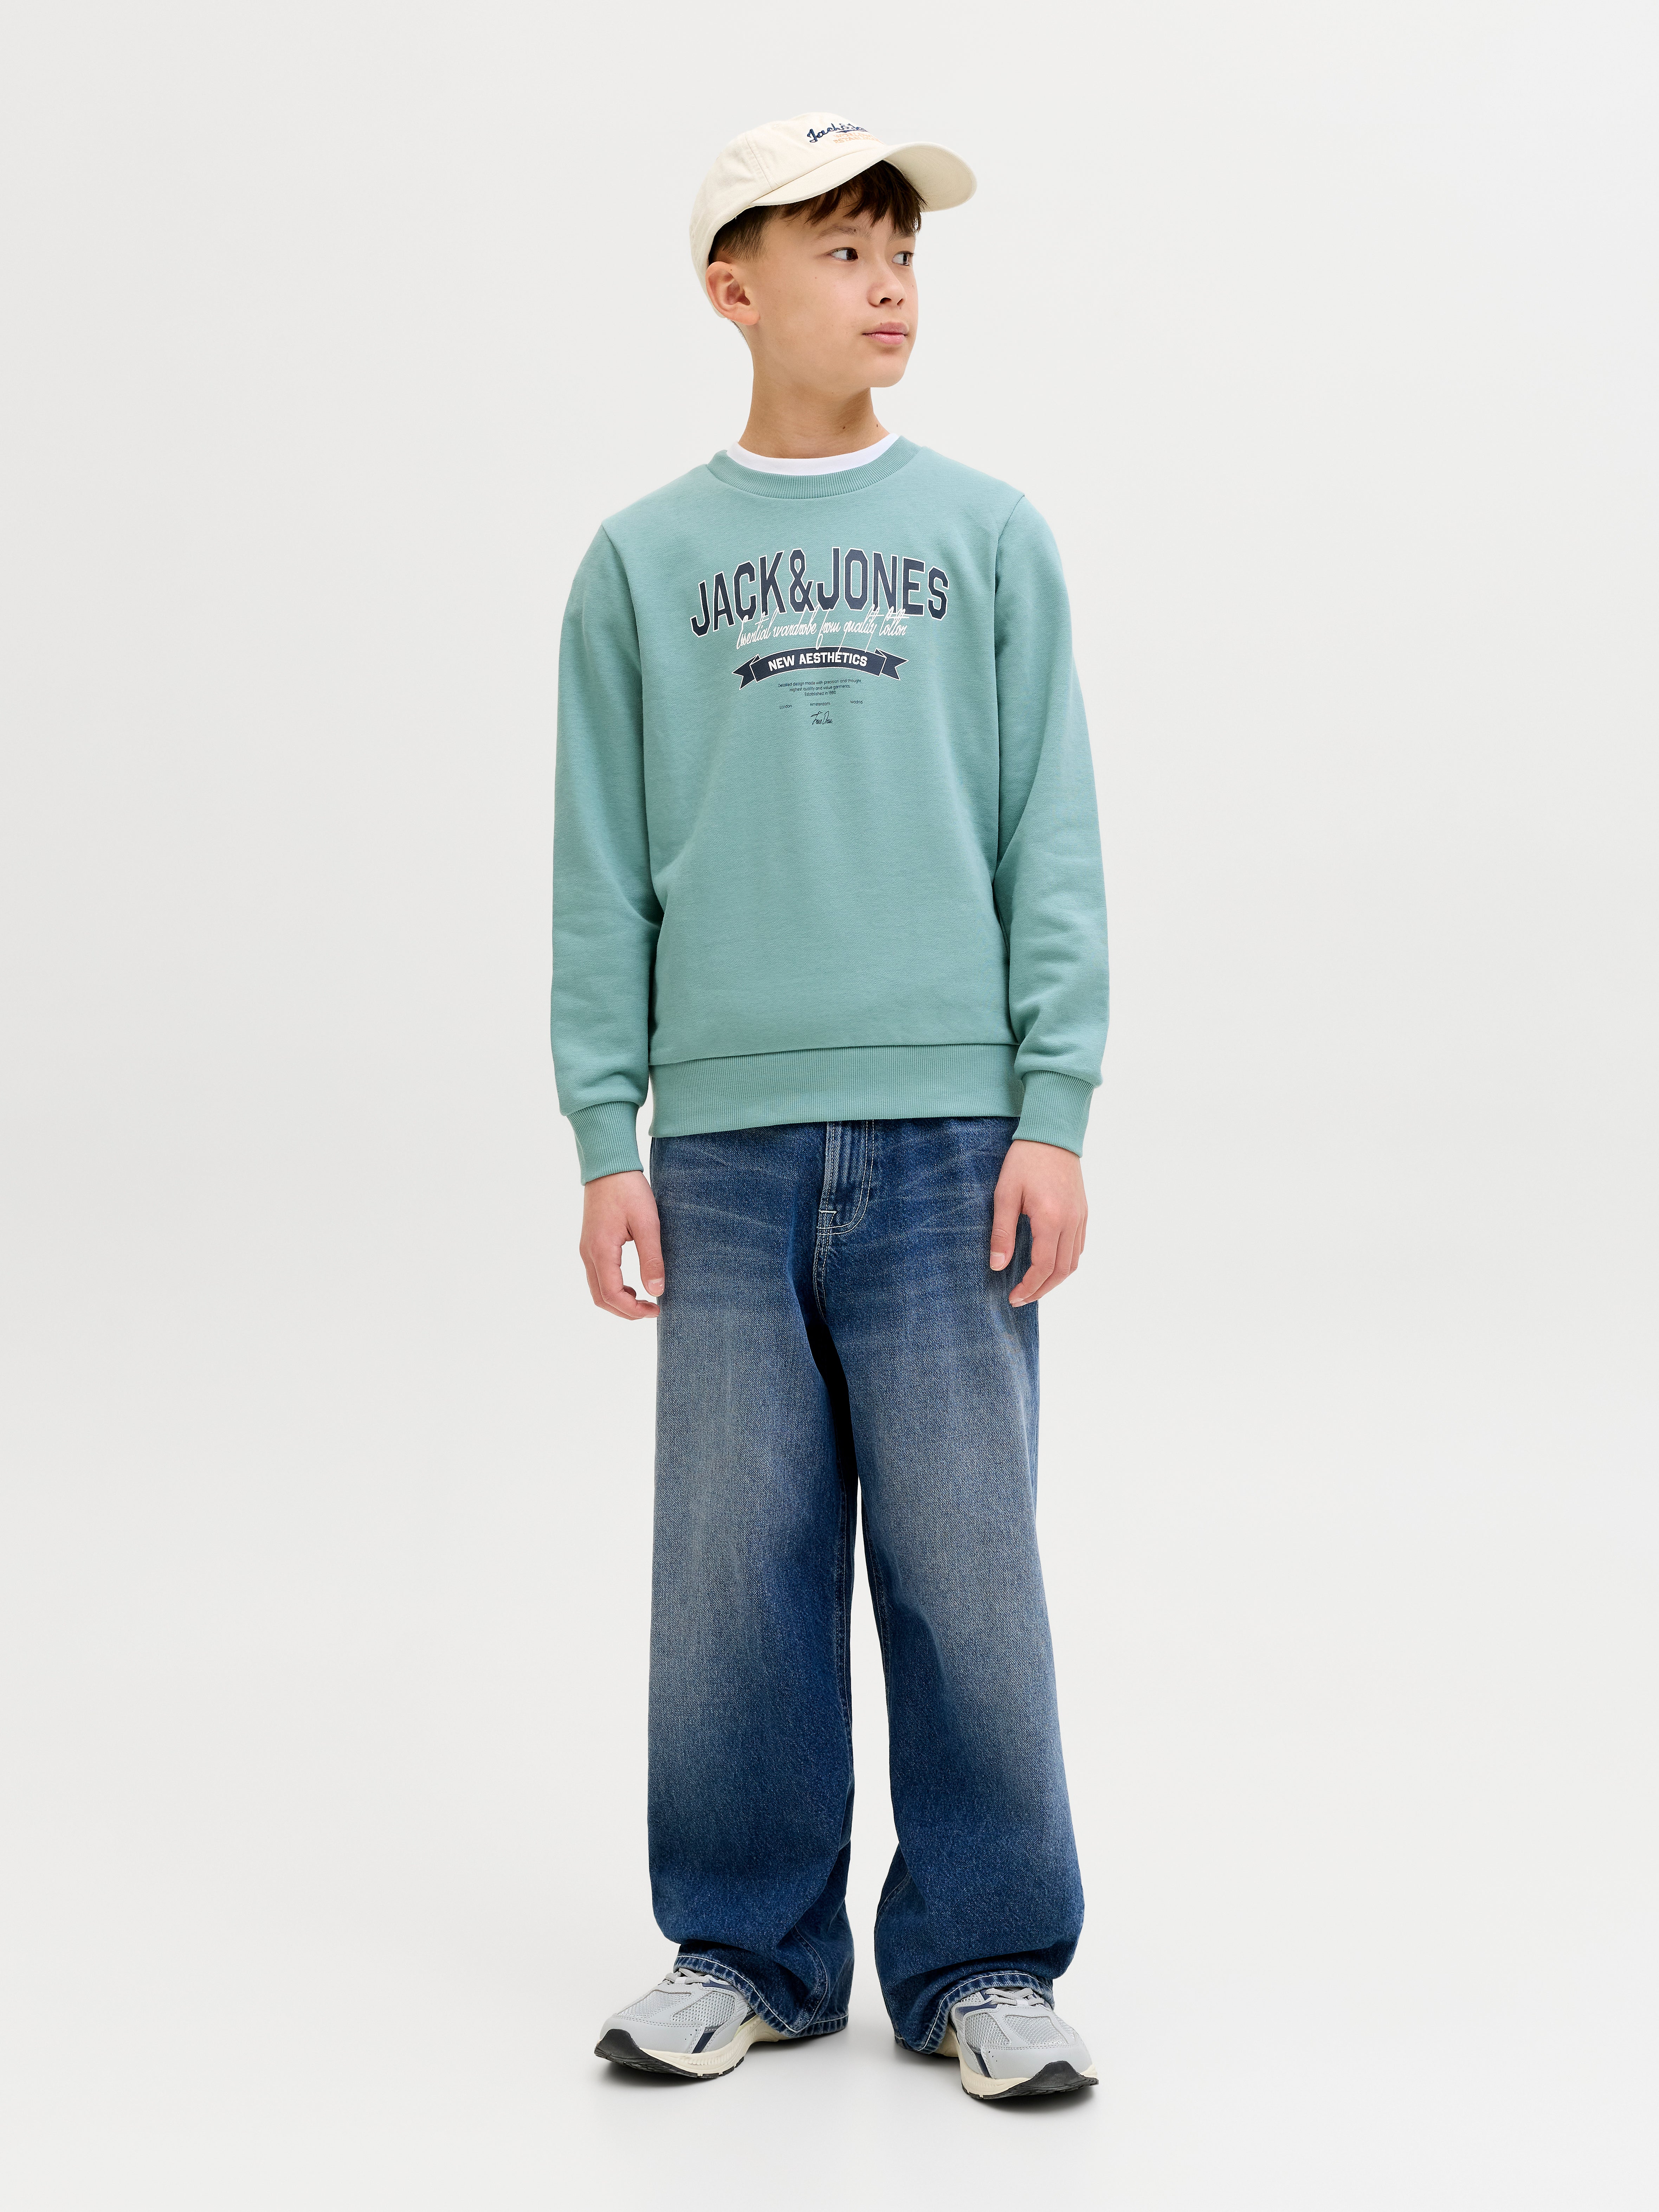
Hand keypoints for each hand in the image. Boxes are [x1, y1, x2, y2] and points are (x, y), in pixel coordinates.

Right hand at [579, 1169, 664, 1319]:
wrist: (608, 1166)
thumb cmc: (629, 1190)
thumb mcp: (647, 1223)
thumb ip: (651, 1258)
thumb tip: (656, 1291)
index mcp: (602, 1250)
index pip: (613, 1294)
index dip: (633, 1309)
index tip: (656, 1309)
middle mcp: (588, 1253)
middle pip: (601, 1298)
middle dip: (625, 1311)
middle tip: (651, 1310)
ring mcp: (586, 1249)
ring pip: (597, 1289)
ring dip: (618, 1301)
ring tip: (643, 1299)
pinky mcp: (590, 1244)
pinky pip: (597, 1276)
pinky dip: (612, 1288)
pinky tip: (632, 1284)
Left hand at [989, 1140, 1087, 1305]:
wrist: (1051, 1134)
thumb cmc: (1024, 1161)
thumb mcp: (1005, 1194)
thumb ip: (1002, 1232)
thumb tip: (997, 1266)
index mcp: (1050, 1218)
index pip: (1043, 1266)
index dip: (1029, 1287)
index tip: (1013, 1297)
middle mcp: (1070, 1221)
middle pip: (1062, 1271)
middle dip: (1042, 1289)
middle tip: (1022, 1299)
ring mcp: (1080, 1217)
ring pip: (1074, 1261)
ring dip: (1055, 1280)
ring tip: (1035, 1287)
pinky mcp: (1083, 1211)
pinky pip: (1079, 1246)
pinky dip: (1066, 1262)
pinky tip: (1051, 1265)